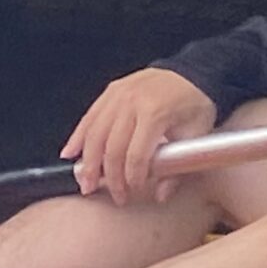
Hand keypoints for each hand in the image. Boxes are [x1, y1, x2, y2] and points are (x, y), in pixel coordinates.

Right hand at [59, 67, 216, 205]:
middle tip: (113, 194)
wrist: (194, 73)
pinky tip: (70, 152)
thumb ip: (179, 168)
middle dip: (109, 177)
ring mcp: (119, 94)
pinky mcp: (111, 91)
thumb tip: (161, 194)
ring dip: (88, 162)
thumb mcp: (196, 136)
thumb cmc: (196, 104)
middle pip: (111, 147)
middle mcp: (132, 102)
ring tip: (85, 183)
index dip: (132, 178)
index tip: (133, 191)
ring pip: (94, 133)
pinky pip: (90, 116)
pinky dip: (78, 136)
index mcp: (155, 113)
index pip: (136, 155)